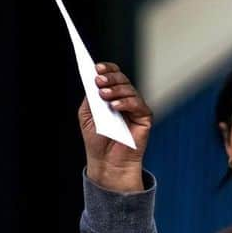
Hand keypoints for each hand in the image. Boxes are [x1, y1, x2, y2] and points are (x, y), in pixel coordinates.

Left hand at [80, 62, 151, 192]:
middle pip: (121, 79)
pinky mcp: (144, 117)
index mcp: (112, 96)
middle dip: (110, 78)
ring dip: (115, 90)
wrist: (106, 163)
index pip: (113, 76)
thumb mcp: (87, 117)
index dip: (107, 69)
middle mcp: (125, 99)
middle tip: (99, 81)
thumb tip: (93, 81)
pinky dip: (125, 102)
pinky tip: (115, 107)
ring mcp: (135, 107)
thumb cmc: (97, 142)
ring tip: (103, 96)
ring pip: (129, 89)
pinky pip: (137, 104)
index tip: (96, 68)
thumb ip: (89, 99)